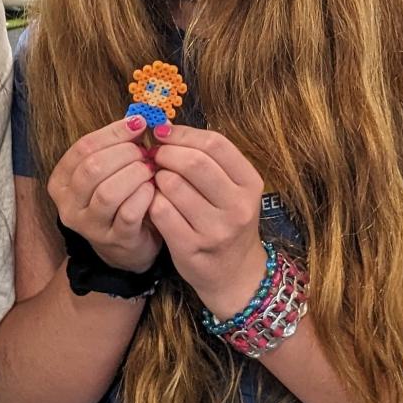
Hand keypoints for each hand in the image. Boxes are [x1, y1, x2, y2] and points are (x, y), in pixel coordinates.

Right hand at [47, 117, 160, 273]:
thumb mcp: (108, 171)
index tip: (139, 123)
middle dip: (124, 154)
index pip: (83, 148)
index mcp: (62, 180)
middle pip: (92, 168)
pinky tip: (153, 190)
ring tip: (150, 170)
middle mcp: (68, 204)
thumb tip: (139, 119)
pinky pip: (129, 213)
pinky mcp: (114, 240)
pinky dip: (144, 196)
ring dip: (134, 175)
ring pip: (108, 192)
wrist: (126, 246)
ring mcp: (89, 226)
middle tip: (145, 152)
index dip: (113, 133)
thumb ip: (116, 146)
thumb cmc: (118, 199)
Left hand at [147, 126, 267, 313]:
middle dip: (167, 154)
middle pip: (193, 162)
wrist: (234, 273)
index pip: (215, 144)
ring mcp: (216, 229)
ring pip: (172, 185)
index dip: (183, 134)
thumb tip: (166, 129)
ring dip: (157, 178)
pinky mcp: (191, 247)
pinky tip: (155, 203)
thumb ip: (208, 159)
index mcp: (250, 183)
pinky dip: (152, 201)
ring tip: (158, 182)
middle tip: (156, 156)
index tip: (164, 133)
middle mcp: (238, 206)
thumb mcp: (233, 188)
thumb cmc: (226, 220)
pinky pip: (160, 210)